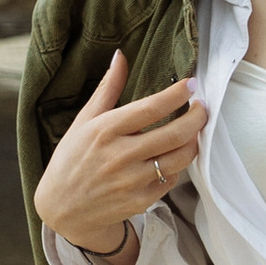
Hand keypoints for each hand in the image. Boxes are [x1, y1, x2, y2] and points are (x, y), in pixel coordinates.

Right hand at [34, 50, 207, 264]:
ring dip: (193, 142)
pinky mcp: (140, 201)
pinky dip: (175, 166)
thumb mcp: (84, 120)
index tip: (191, 84)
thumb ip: (107, 88)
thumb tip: (121, 56)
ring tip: (193, 131)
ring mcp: (132, 181)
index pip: (151, 108)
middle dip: (197, 117)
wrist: (62, 208)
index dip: (177, 94)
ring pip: (179, 158)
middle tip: (202, 108)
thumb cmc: (72, 159)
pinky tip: (170, 157)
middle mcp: (120, 156)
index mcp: (105, 130)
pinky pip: (170, 179)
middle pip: (174, 134)